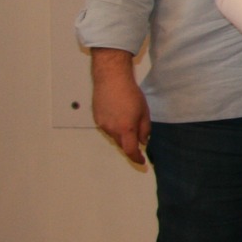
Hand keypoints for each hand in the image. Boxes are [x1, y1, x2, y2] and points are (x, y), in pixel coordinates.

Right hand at [90, 49, 150, 167]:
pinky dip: (114, 127)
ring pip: (113, 136)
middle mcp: (112, 129)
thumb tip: (143, 141)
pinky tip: (119, 116)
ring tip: (129, 121)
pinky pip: (107, 128)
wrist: (111, 80)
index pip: (130, 150)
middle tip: (138, 141)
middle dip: (130, 145)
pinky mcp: (97, 118)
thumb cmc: (130, 93)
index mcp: (126, 129)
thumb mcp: (144, 112)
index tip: (141, 161)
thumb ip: (145, 129)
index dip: (136, 158)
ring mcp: (102, 124)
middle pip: (121, 144)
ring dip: (122, 135)